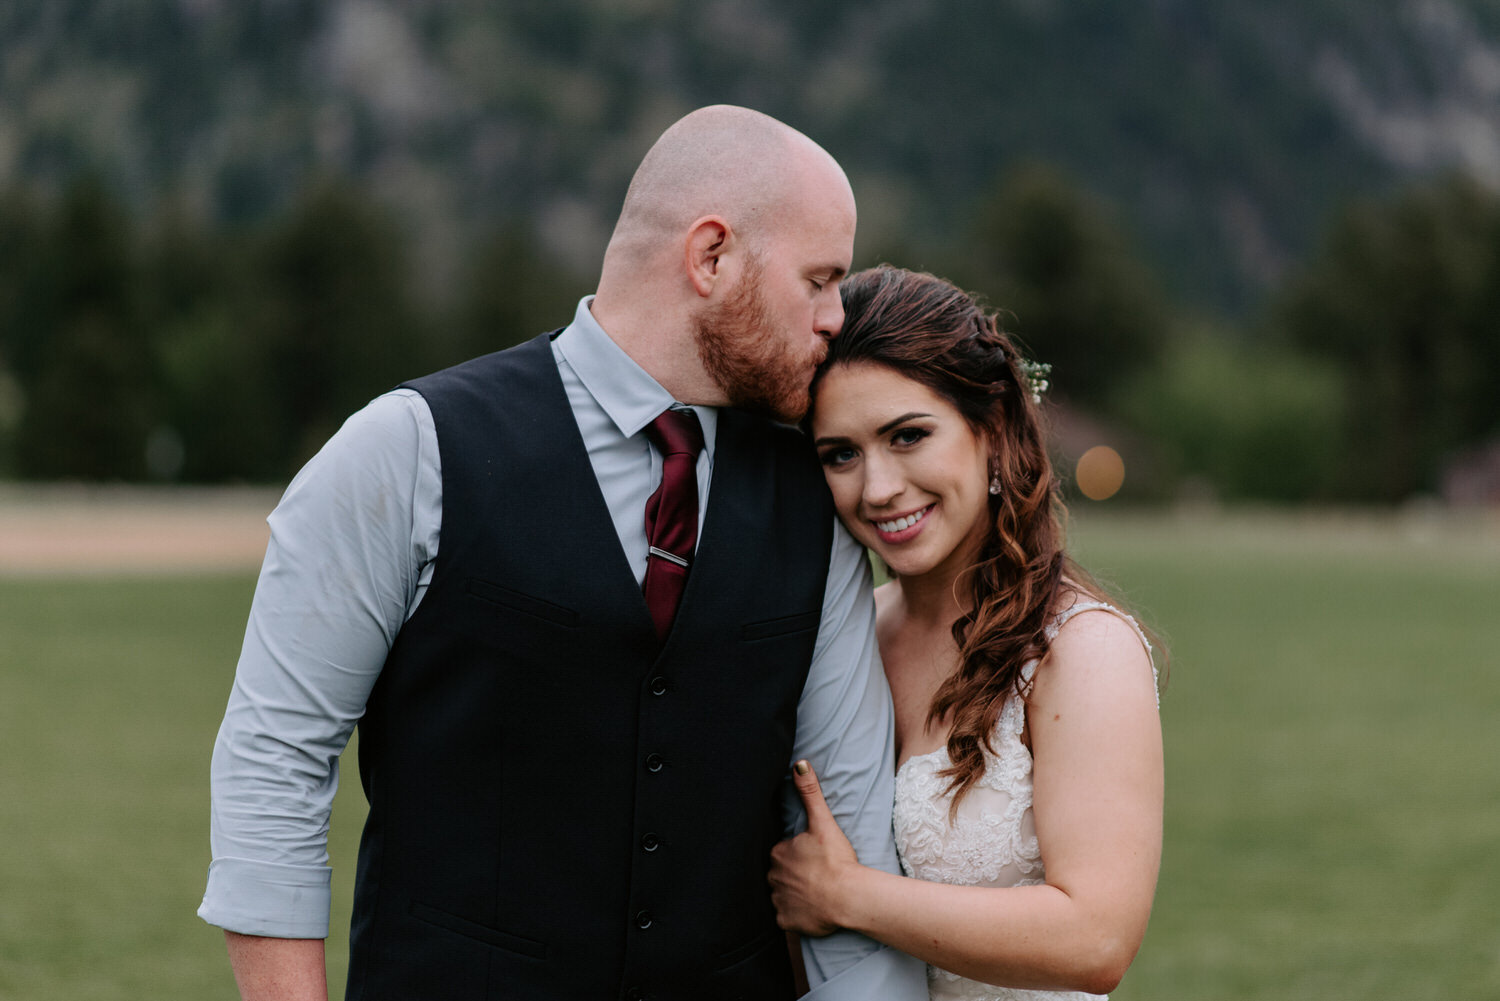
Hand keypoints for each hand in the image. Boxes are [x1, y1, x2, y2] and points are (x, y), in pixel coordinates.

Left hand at [768, 759, 859, 936]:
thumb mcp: (823, 822)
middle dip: (794, 874)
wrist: (848, 897)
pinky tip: (811, 909)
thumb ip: (810, 793)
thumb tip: (798, 763)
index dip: (798, 855)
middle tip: (816, 874)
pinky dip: (796, 914)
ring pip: (782, 894)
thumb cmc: (836, 859)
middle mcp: (772, 877)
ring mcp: (777, 901)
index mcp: (778, 853)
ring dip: (794, 893)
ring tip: (815, 891)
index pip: (783, 852)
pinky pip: (786, 917)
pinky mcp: (785, 921)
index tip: (814, 857)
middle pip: (781, 873)